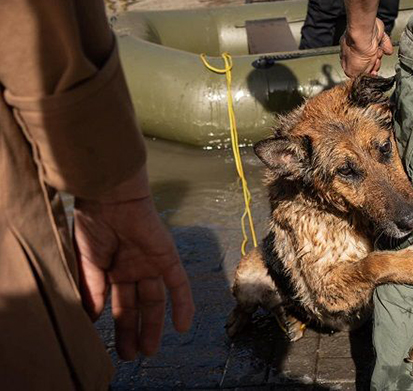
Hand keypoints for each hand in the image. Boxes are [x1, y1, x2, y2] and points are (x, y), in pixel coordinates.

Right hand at [74, 193, 194, 359]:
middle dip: (134, 331)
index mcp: (113, 270)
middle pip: (137, 306)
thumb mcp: (87, 262)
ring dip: (156, 324)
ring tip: (149, 350)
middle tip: (130, 355)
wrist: (111, 197)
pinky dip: (183, 304)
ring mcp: (152, 264)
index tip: (112, 348)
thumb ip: (92, 289)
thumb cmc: (94, 224)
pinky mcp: (167, 257)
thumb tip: (91, 318)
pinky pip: (179, 284)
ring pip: (156, 300)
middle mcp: (134, 269)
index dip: (117, 326)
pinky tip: (183, 326)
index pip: (117, 304)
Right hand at [340, 18, 393, 77]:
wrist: (365, 33)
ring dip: (378, 55)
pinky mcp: (377, 36)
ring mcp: (367, 43)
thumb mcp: (352, 72)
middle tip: (374, 61)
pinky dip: (385, 46)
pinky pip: (384, 45)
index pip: (359, 70)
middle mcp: (357, 50)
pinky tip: (382, 47)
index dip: (366, 73)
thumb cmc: (356, 50)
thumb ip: (356, 76)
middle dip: (374, 64)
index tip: (371, 74)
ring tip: (376, 52)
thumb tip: (360, 79)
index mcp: (348, 59)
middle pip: (369, 63)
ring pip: (377, 55)